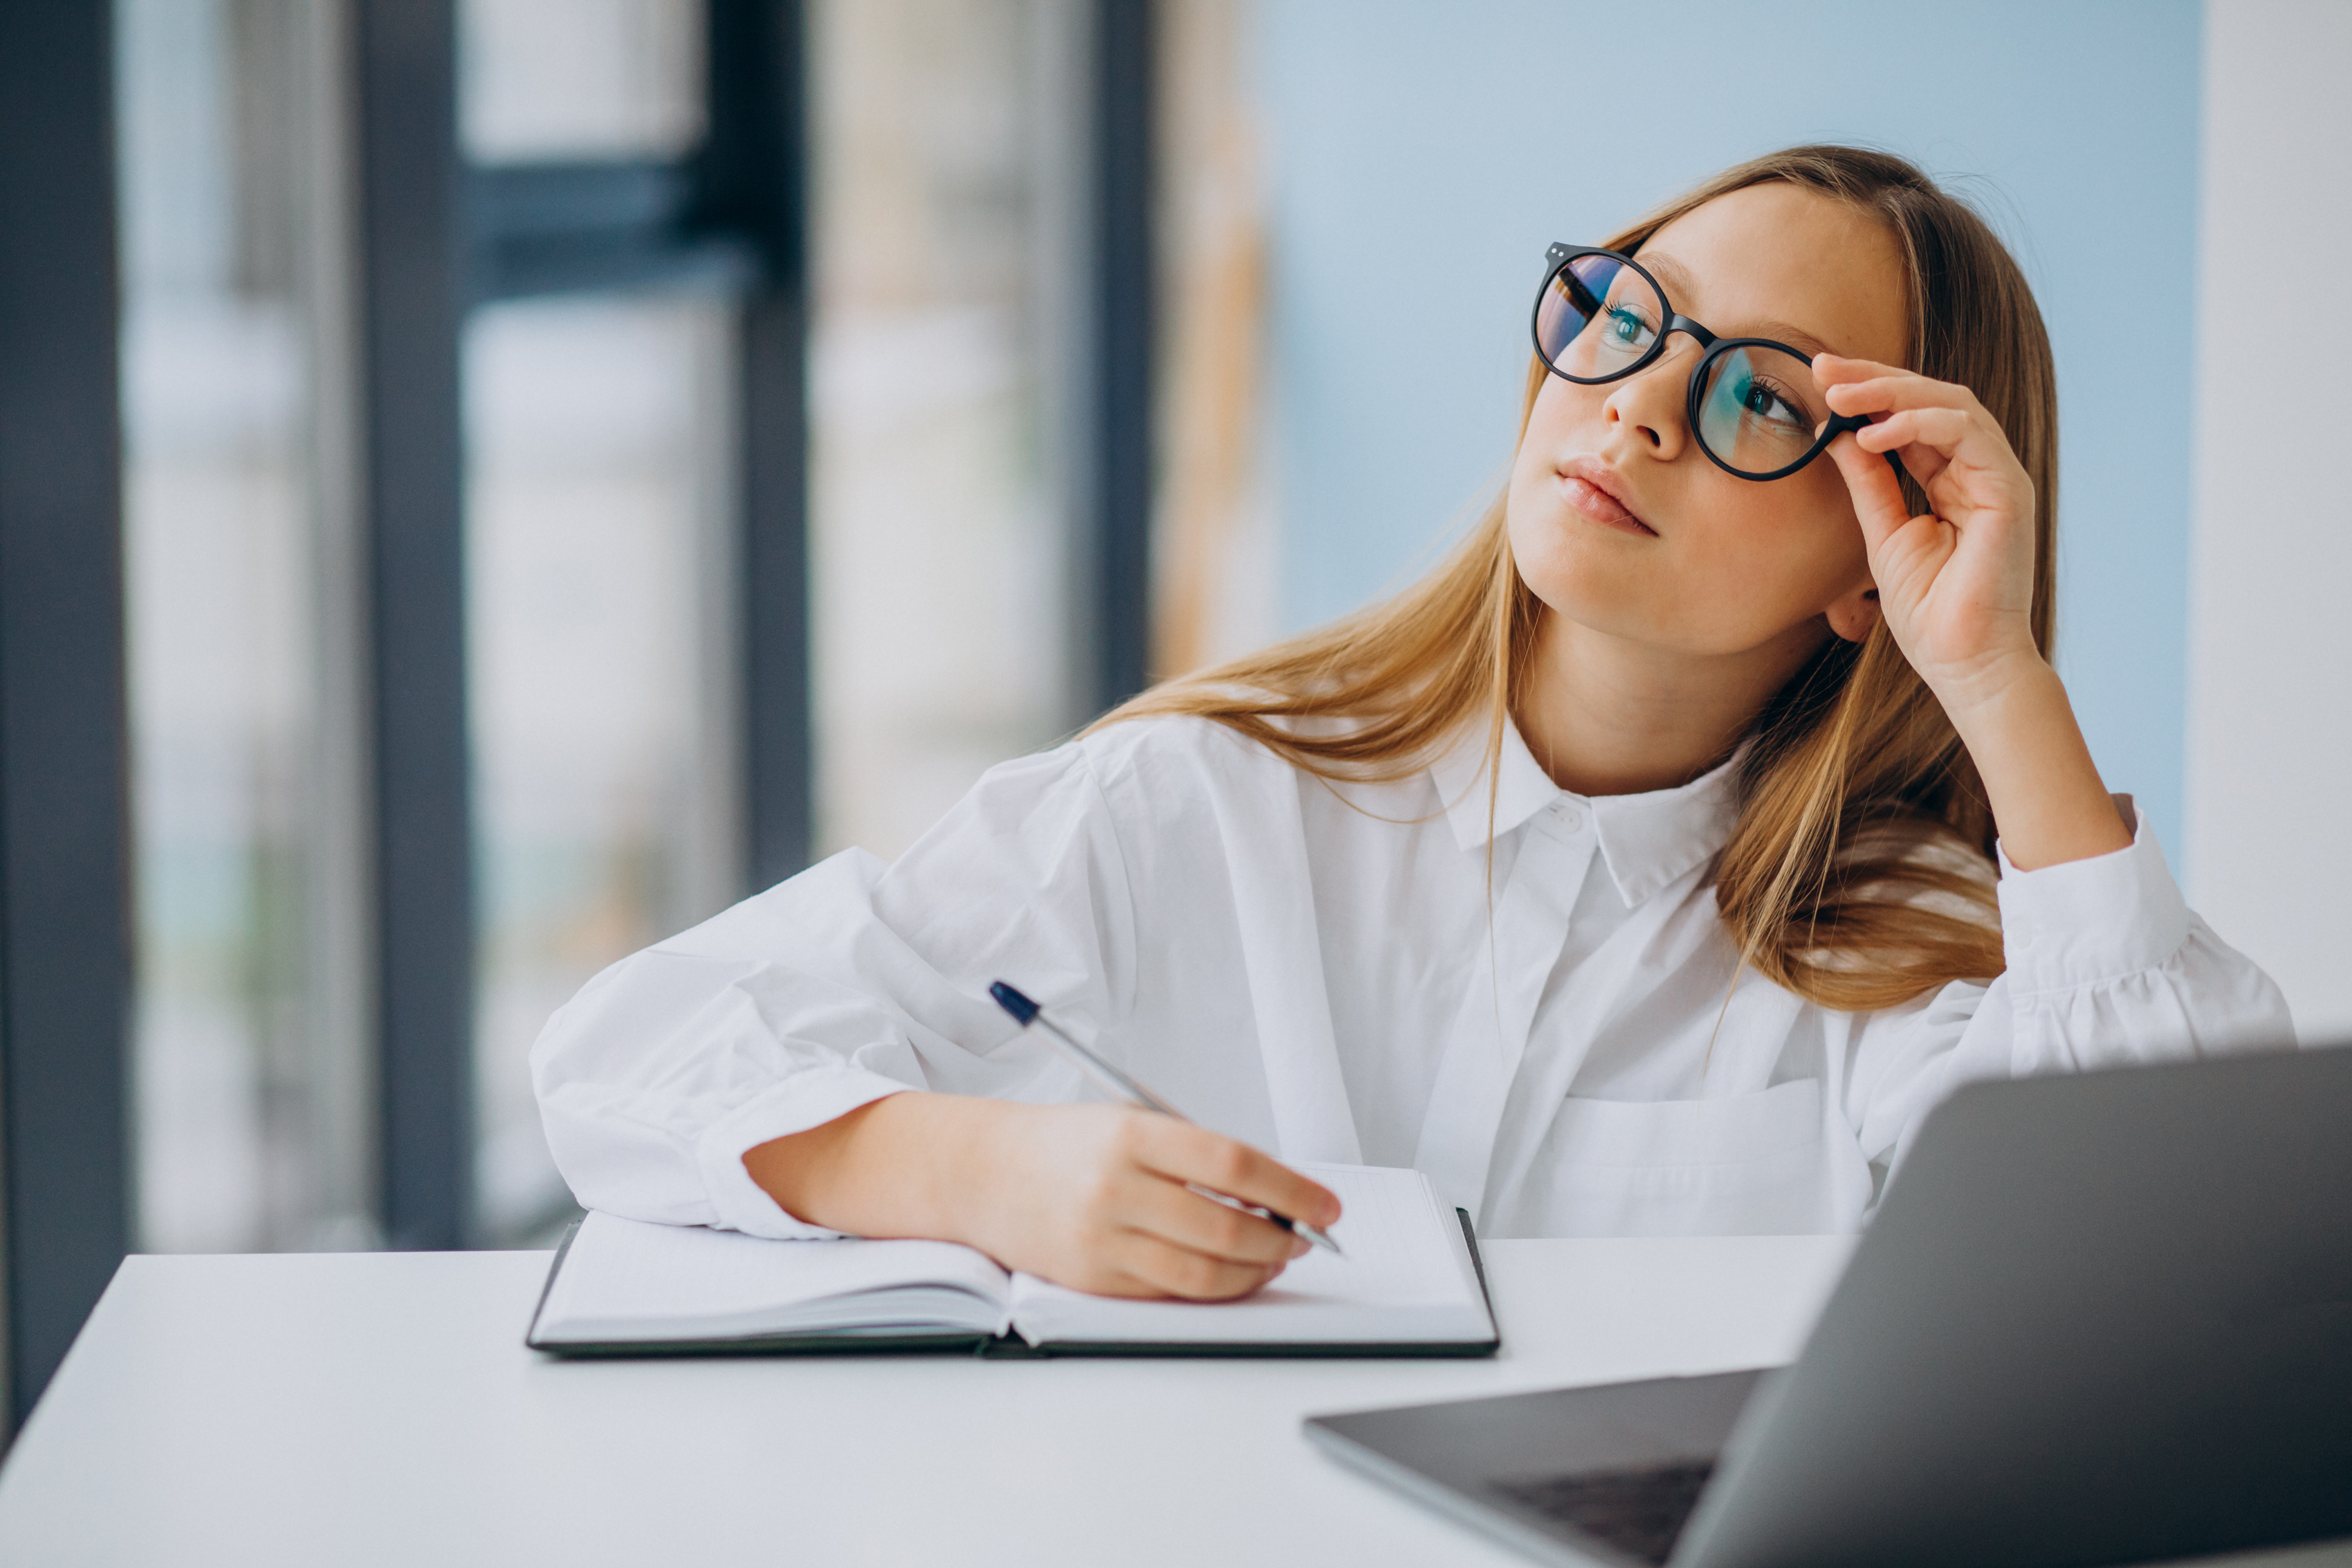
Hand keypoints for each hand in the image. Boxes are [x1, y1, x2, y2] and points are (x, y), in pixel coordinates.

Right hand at [744, 1093, 1341, 1300]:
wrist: (979, 1172)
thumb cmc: (1064, 1143)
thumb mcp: (1129, 1122)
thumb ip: (1194, 1154)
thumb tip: (1274, 1194)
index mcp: (1133, 1132)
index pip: (1235, 1164)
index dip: (1293, 1190)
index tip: (1327, 1207)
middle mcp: (1117, 1186)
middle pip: (1227, 1225)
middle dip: (1283, 1239)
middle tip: (1307, 1238)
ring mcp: (1102, 1237)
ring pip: (1204, 1271)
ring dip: (1255, 1271)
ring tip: (1276, 1259)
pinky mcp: (1092, 1278)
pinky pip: (1170, 1293)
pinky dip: (1213, 1289)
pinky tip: (1231, 1276)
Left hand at [1815, 353, 2043, 713]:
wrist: (1962, 661)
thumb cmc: (1929, 610)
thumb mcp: (1882, 532)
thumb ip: (1868, 481)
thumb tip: (1836, 434)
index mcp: (1952, 479)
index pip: (1911, 417)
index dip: (1868, 393)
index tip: (1820, 379)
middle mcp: (1979, 470)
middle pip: (1931, 399)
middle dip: (1874, 378)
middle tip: (1824, 369)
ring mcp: (1998, 477)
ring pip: (1951, 404)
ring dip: (1891, 393)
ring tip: (1840, 397)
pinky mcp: (2009, 490)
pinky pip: (1968, 433)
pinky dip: (1919, 424)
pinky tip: (1873, 434)